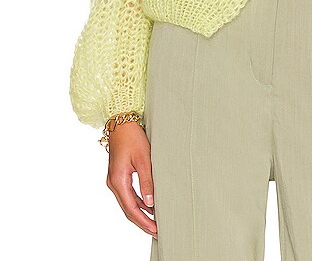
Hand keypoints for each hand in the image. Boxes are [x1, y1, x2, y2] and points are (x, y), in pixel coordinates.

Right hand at [105, 121, 156, 239]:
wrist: (121, 122)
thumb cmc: (132, 137)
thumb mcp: (143, 159)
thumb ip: (147, 181)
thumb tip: (151, 203)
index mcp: (118, 181)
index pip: (131, 209)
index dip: (144, 222)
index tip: (155, 230)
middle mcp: (113, 183)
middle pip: (128, 209)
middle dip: (142, 222)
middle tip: (157, 231)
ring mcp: (115, 180)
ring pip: (128, 203)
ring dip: (141, 213)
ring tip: (155, 222)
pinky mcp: (119, 176)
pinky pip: (128, 194)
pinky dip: (138, 202)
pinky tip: (149, 206)